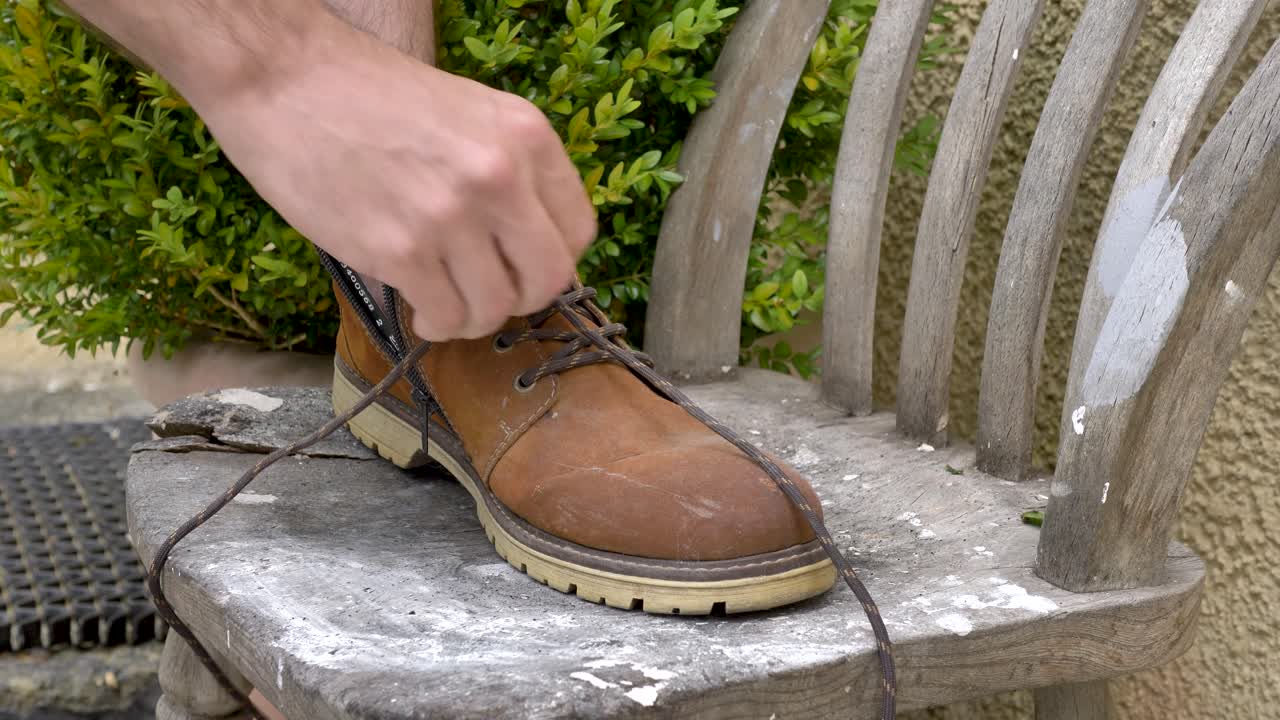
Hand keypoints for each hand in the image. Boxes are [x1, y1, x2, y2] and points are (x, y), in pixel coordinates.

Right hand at [195, 15, 594, 339]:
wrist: (285, 79)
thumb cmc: (370, 96)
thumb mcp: (469, 112)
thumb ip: (509, 170)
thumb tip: (528, 244)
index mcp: (526, 135)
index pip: (579, 230)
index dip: (553, 261)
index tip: (524, 267)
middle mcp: (499, 175)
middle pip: (548, 278)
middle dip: (523, 300)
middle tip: (490, 296)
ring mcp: (451, 215)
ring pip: (495, 307)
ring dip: (474, 318)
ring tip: (448, 305)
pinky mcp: (401, 250)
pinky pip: (444, 315)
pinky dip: (437, 324)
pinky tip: (422, 310)